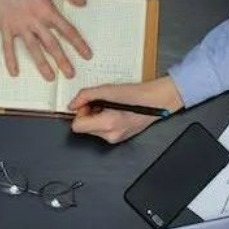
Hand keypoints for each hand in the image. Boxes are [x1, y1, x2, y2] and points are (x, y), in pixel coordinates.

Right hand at [0, 0, 91, 80]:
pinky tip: (14, 72)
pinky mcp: (5, 25)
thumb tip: (82, 3)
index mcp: (47, 8)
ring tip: (49, 77)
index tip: (86, 54)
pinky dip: (10, 59)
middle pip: (52, 44)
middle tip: (70, 74)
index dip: (78, 43)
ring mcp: (19, 24)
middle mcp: (34, 19)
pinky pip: (8, 46)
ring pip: (32, 48)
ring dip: (41, 64)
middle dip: (62, 60)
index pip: (67, 30)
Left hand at [69, 77, 184, 143]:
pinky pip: (102, 131)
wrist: (156, 101)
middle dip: (88, 115)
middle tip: (101, 103)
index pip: (77, 126)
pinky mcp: (119, 138)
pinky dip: (104, 121)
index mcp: (107, 124)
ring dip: (96, 117)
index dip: (79, 113)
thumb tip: (72, 104)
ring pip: (92, 130)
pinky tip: (115, 112)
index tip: (87, 104)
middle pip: (84, 128)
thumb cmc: (137, 95)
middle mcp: (110, 135)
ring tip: (110, 107)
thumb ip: (86, 95)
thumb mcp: (107, 89)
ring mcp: (115, 139)